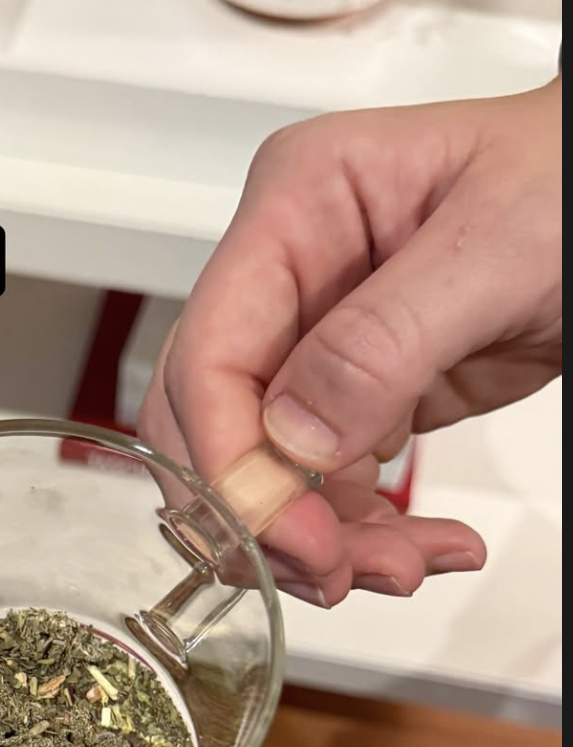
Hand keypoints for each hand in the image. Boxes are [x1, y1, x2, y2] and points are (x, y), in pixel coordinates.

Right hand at [138, 80, 560, 604]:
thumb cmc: (571, 176)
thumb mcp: (496, 246)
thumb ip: (383, 340)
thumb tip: (291, 433)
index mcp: (298, 205)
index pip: (210, 352)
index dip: (231, 460)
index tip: (290, 534)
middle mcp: (295, 276)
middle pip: (218, 425)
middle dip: (269, 514)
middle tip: (337, 570)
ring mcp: (326, 341)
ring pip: (272, 474)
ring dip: (330, 541)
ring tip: (408, 565)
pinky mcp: (367, 395)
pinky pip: (332, 487)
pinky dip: (373, 534)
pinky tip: (433, 544)